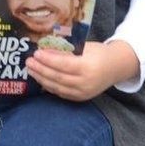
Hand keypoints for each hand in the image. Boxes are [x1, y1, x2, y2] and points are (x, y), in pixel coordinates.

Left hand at [25, 40, 139, 101]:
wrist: (116, 67)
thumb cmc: (99, 53)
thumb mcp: (85, 47)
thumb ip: (66, 50)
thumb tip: (45, 50)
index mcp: (88, 67)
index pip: (63, 64)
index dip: (48, 60)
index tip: (36, 53)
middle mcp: (85, 83)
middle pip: (58, 77)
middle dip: (40, 69)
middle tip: (28, 61)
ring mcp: (83, 93)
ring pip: (57, 87)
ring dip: (41, 78)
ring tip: (31, 69)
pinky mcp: (81, 98)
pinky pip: (61, 93)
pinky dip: (49, 86)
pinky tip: (40, 78)